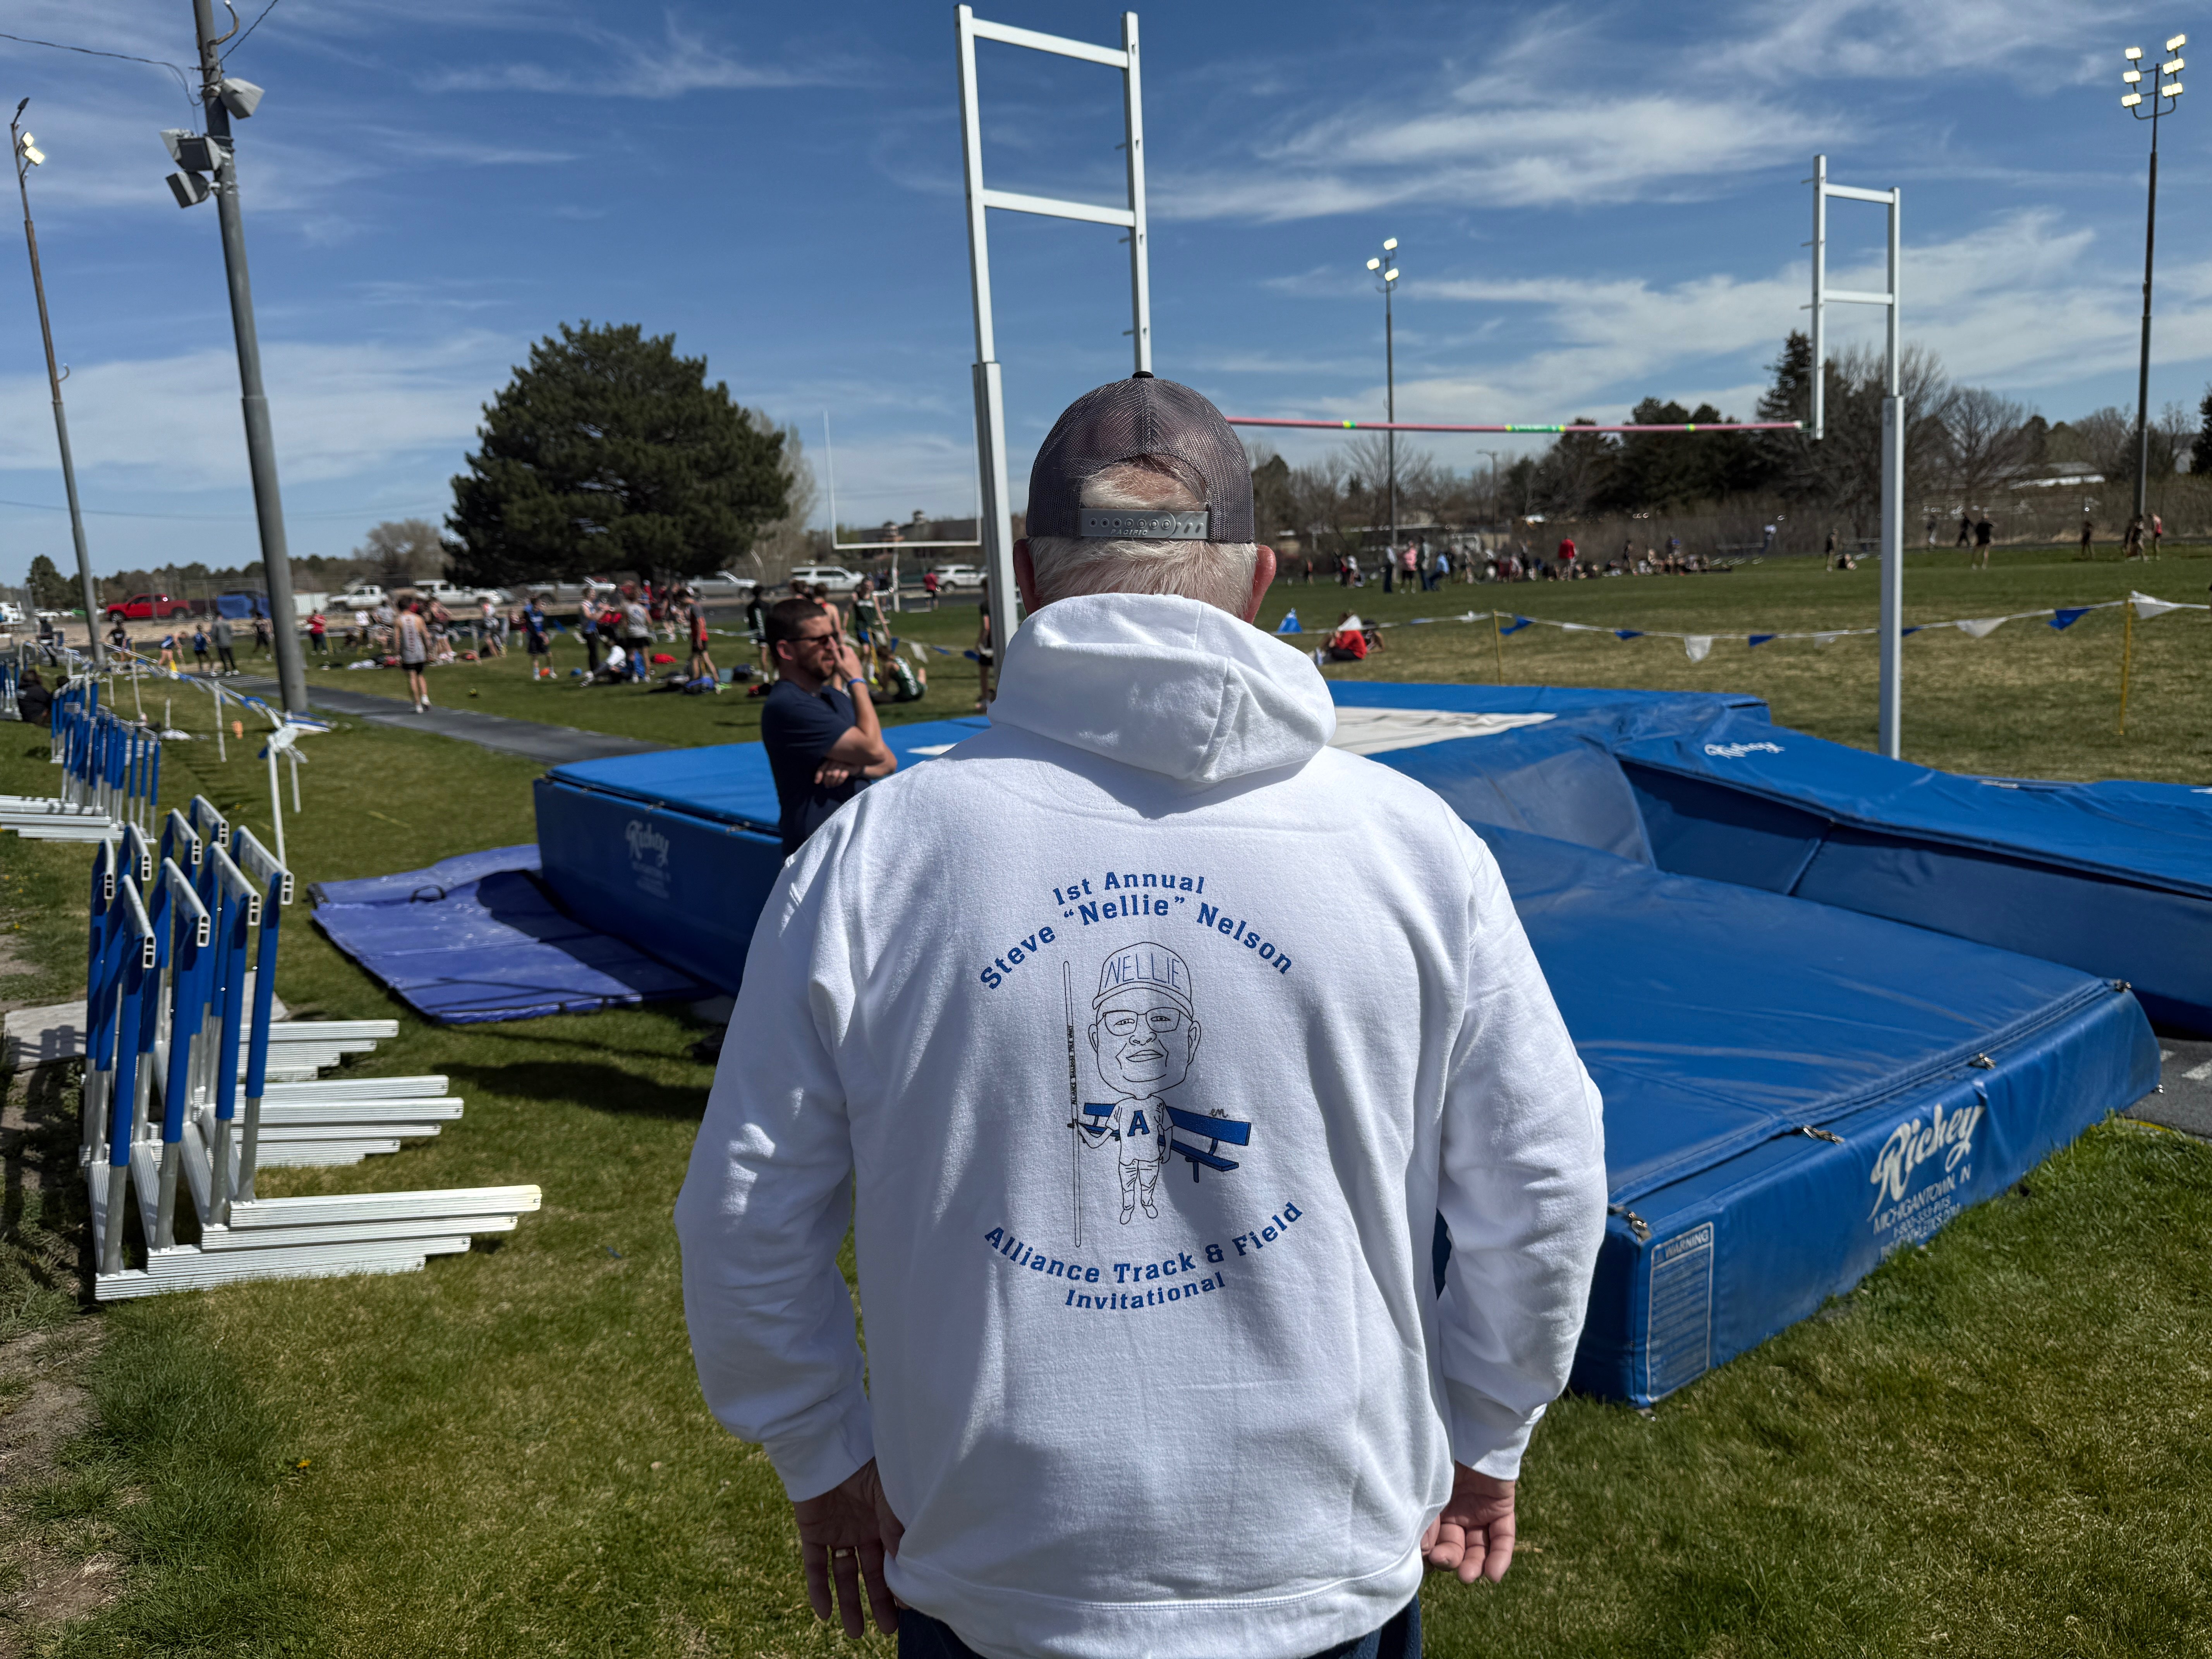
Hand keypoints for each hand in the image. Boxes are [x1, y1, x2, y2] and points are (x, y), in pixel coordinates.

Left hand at [793, 1458, 902, 1636]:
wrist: (826, 1447)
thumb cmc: (865, 1465)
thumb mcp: (888, 1498)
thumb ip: (895, 1531)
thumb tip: (905, 1570)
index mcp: (884, 1521)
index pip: (892, 1559)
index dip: (897, 1583)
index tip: (906, 1609)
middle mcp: (863, 1529)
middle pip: (871, 1572)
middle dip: (879, 1601)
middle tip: (886, 1630)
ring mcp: (838, 1531)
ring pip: (845, 1574)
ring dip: (849, 1602)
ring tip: (854, 1632)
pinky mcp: (813, 1532)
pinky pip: (815, 1565)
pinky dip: (818, 1588)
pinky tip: (823, 1613)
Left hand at [815, 761, 853, 787]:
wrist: (857, 765)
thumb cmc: (843, 767)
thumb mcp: (833, 767)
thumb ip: (826, 771)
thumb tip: (817, 781)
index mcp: (830, 759)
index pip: (822, 767)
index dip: (818, 775)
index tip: (817, 782)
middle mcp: (836, 759)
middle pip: (828, 773)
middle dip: (827, 781)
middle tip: (827, 786)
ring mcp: (843, 763)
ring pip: (834, 775)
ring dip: (832, 783)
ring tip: (832, 786)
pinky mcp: (850, 767)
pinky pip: (842, 776)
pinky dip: (839, 781)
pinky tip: (838, 784)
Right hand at [833, 638, 865, 683]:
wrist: (855, 680)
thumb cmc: (845, 672)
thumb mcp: (838, 663)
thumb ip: (835, 654)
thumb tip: (832, 645)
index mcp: (848, 653)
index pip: (842, 645)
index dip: (837, 647)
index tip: (834, 653)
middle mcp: (853, 654)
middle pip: (847, 648)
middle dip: (842, 649)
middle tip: (838, 656)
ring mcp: (856, 658)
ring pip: (851, 652)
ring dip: (846, 653)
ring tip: (842, 659)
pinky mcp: (858, 662)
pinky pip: (854, 657)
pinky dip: (850, 657)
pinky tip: (848, 663)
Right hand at [1421, 1463, 1515, 1584]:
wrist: (1468, 1425)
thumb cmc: (1439, 1454)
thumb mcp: (1429, 1490)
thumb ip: (1427, 1520)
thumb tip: (1426, 1554)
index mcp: (1433, 1508)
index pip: (1432, 1541)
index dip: (1430, 1555)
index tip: (1426, 1563)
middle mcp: (1456, 1512)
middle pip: (1454, 1546)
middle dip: (1450, 1559)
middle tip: (1446, 1560)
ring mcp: (1479, 1511)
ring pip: (1478, 1547)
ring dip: (1473, 1565)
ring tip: (1468, 1575)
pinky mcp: (1501, 1507)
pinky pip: (1502, 1537)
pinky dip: (1500, 1557)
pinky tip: (1493, 1575)